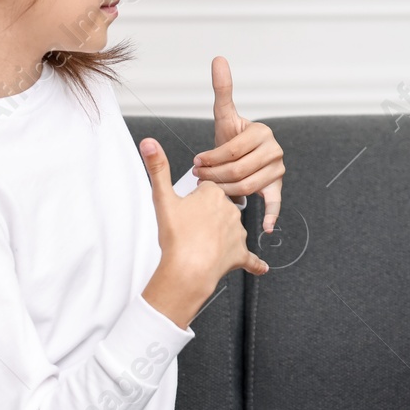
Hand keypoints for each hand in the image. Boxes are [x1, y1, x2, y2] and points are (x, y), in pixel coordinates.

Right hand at [140, 137, 267, 329]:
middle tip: (190, 225)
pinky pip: (250, 259)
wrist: (189, 268)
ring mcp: (238, 232)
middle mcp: (230, 209)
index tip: (187, 204)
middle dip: (207, 214)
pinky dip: (254, 264)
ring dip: (220, 234)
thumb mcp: (162, 198)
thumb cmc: (176, 235)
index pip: (208, 187)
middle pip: (219, 207)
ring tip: (200, 243)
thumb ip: (157, 168)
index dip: (196, 195)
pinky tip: (261, 267)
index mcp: (214, 193)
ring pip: (230, 229)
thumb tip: (149, 141)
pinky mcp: (241, 253)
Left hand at [193, 56, 284, 233]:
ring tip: (213, 190)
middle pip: (240, 170)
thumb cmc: (230, 137)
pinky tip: (266, 228)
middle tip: (200, 179)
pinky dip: (272, 216)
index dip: (212, 158)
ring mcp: (278, 170)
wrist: (239, 156)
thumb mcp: (224, 115)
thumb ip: (223, 89)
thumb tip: (218, 59)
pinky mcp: (277, 187)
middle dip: (216, 176)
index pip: (233, 150)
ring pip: (249, 187)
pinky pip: (276, 203)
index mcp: (262, 132)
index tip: (197, 163)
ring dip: (227, 191)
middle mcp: (275, 150)